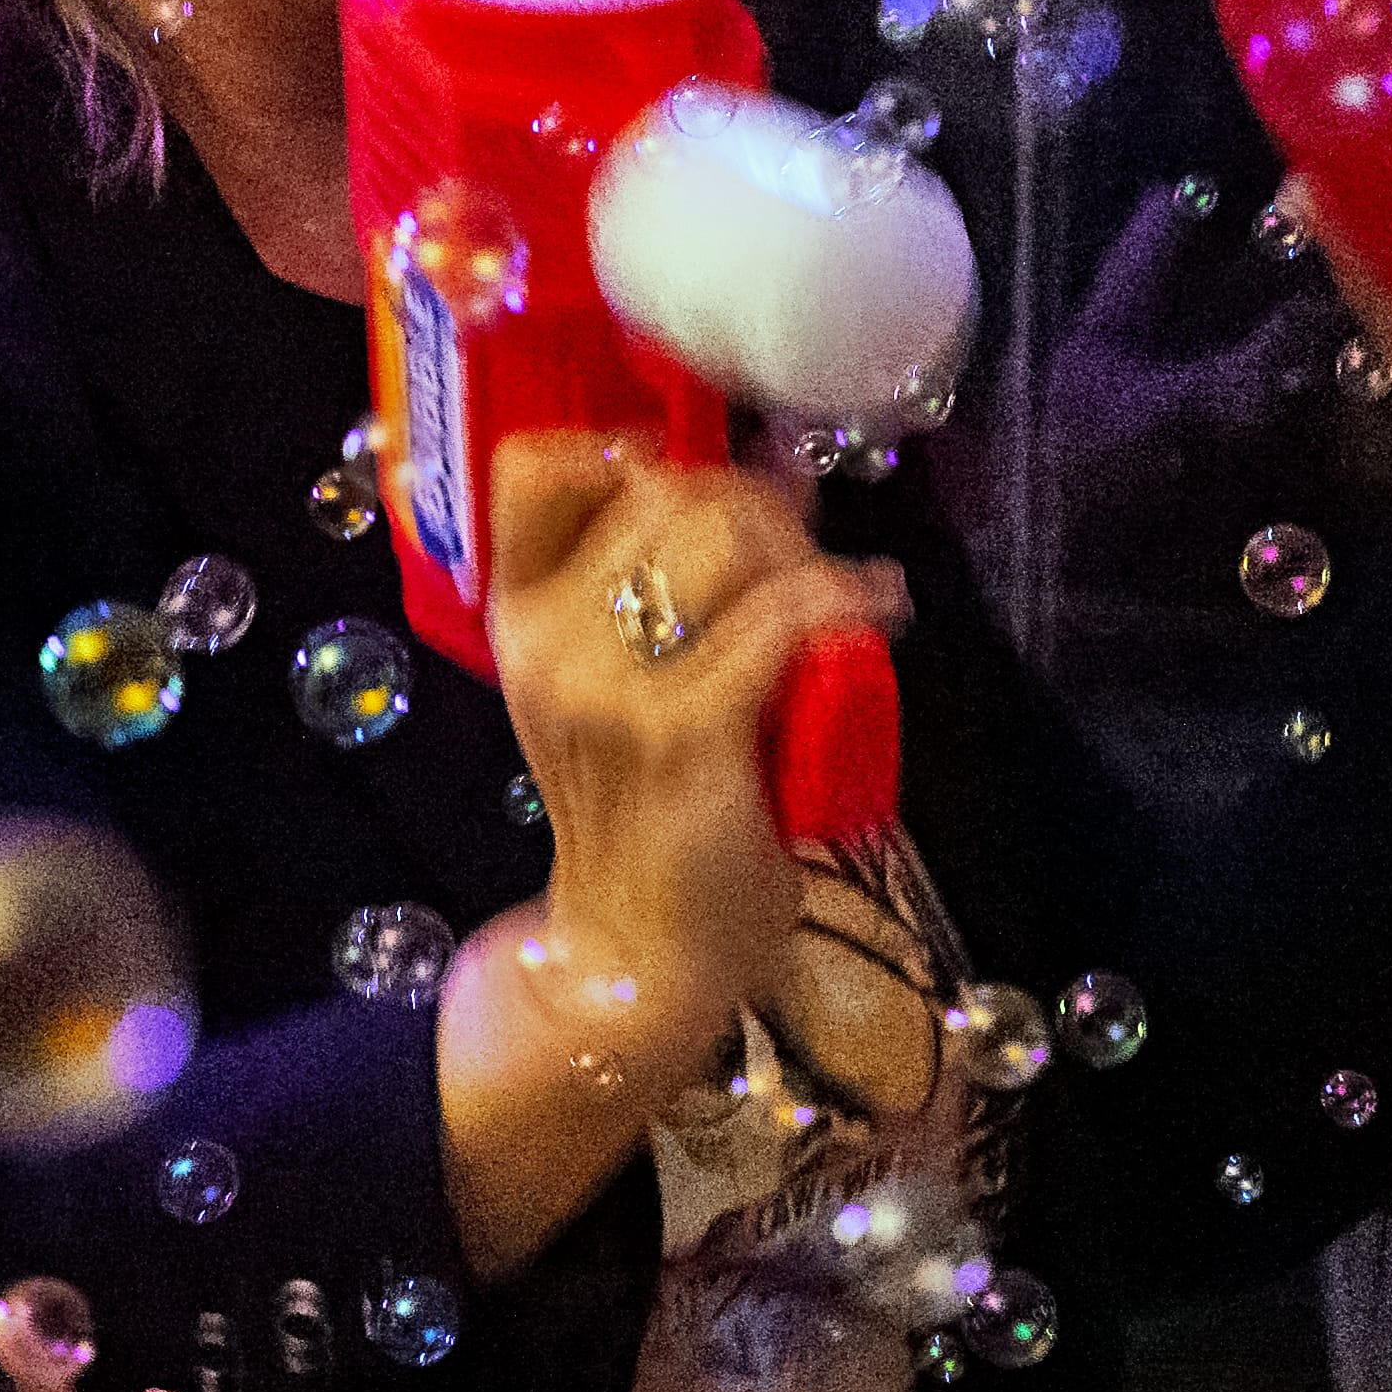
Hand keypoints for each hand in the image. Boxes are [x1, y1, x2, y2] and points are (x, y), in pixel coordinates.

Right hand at [481, 432, 913, 1075]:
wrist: (636, 944)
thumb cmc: (638, 807)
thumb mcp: (603, 687)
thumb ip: (641, 593)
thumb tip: (767, 472)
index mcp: (517, 617)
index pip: (534, 472)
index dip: (624, 447)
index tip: (695, 474)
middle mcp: (548, 641)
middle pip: (664, 493)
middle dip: (755, 502)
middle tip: (803, 548)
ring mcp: (610, 689)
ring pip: (726, 541)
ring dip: (804, 550)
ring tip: (835, 589)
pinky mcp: (686, 734)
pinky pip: (780, 620)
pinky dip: (845, 598)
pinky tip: (875, 606)